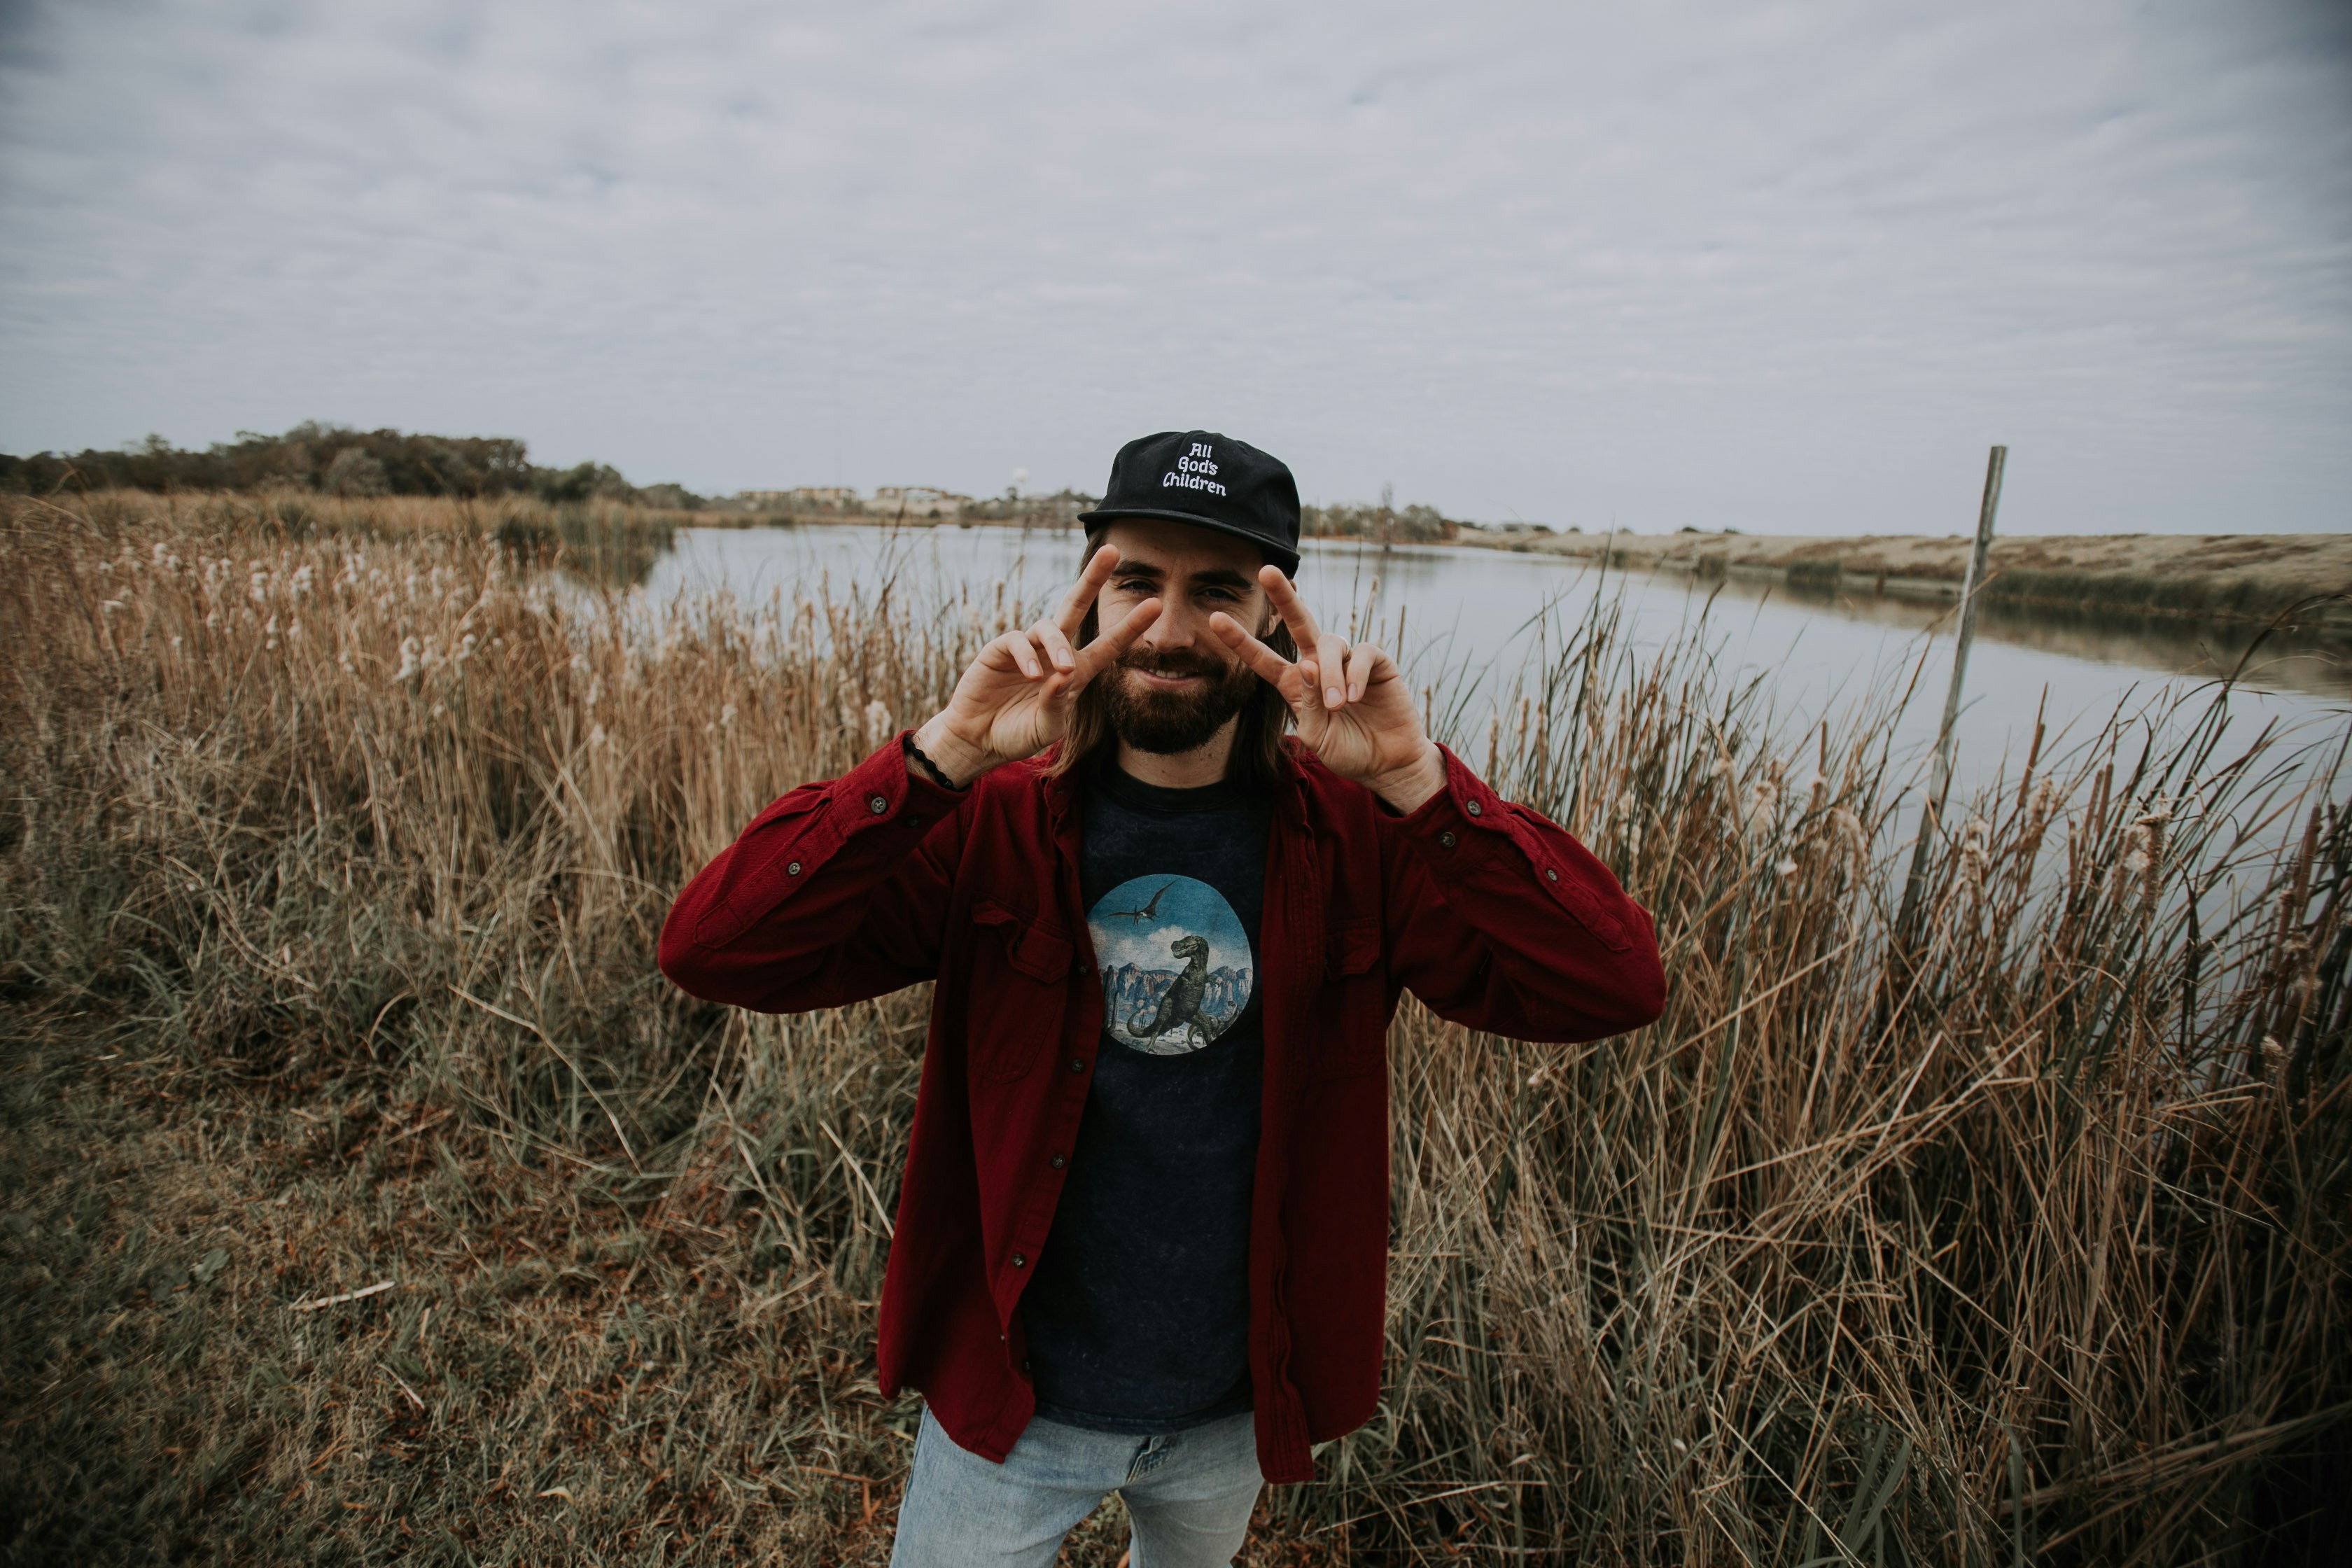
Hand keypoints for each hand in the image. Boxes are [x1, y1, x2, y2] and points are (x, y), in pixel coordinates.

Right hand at [912, 546, 1161, 785]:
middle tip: (1113, 552)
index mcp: (1076, 672)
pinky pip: (1017, 641)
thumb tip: (1065, 673)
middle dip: (1094, 578)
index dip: (1131, 626)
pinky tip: (1033, 675)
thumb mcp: (1046, 728)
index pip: (1108, 645)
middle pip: (1076, 606)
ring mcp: (1028, 648)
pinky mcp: (1000, 649)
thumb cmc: (1017, 734)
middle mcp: (1054, 652)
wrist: (978, 739)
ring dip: (1059, 645)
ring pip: (1049, 626)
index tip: (1156, 604)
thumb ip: (1058, 704)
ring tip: (1064, 668)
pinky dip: (1027, 656)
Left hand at [1209, 567, 1445, 812]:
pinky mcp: (1376, 663)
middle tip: (1266, 571)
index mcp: (1295, 684)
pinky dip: (1356, 674)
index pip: (1263, 658)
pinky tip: (1355, 697)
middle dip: (1283, 597)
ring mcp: (1347, 661)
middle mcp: (1318, 665)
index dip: (1240, 641)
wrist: (1386, 762)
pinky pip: (1362, 653)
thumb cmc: (1347, 752)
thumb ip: (1308, 703)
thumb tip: (1307, 663)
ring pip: (1330, 643)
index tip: (1215, 620)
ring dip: (1329, 673)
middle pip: (1298, 623)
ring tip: (1337, 704)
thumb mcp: (1317, 736)